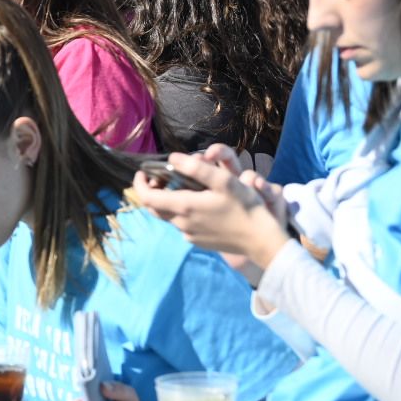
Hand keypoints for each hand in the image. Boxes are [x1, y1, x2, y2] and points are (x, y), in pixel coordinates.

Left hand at [130, 153, 291, 274]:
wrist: (260, 240)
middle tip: (159, 178)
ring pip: (168, 217)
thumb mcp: (223, 181)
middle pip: (154, 208)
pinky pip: (182, 225)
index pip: (147, 198)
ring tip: (179, 188)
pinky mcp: (198, 242)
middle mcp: (181, 224)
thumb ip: (196, 169)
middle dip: (152, 192)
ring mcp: (189, 235)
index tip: (142, 172)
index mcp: (184, 207)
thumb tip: (172, 158)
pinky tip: (197, 205)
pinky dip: (181, 213)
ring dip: (168, 202)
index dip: (140, 184)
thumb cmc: (244, 207)